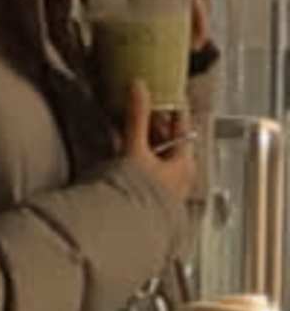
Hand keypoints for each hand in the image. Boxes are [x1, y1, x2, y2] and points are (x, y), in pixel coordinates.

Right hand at [118, 81, 203, 209]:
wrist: (127, 225)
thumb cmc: (139, 191)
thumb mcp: (136, 148)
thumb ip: (136, 116)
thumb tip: (139, 86)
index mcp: (186, 162)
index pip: (183, 126)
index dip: (171, 107)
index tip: (162, 91)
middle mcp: (181, 174)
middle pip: (171, 140)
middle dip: (155, 123)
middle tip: (140, 105)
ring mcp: (167, 185)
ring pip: (159, 153)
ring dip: (145, 139)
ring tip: (128, 124)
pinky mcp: (152, 194)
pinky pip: (148, 166)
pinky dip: (139, 153)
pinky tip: (125, 149)